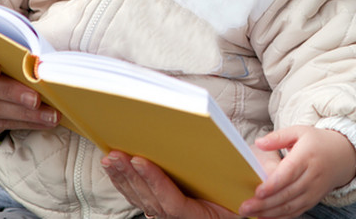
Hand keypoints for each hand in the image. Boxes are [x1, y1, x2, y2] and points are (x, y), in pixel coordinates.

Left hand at [102, 151, 239, 218]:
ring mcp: (168, 216)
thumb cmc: (244, 191)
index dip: (155, 182)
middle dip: (131, 176)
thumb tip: (210, 144)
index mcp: (202, 217)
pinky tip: (114, 168)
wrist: (242, 203)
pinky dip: (124, 182)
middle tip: (117, 155)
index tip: (141, 161)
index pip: (173, 203)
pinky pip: (138, 198)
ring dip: (123, 178)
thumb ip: (229, 171)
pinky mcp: (159, 208)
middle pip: (151, 200)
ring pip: (140, 199)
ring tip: (111, 158)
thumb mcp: (244, 183)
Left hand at [238, 126, 355, 218]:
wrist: (343, 156)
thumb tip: (259, 142)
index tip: (258, 191)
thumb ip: (278, 137)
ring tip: (250, 214)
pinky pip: (296, 212)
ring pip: (290, 205)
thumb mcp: (299, 132)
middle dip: (265, 203)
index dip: (274, 184)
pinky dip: (280, 217)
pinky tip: (263, 217)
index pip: (289, 173)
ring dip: (269, 212)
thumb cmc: (317, 142)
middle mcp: (312, 176)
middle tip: (244, 207)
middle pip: (287, 193)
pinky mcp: (313, 200)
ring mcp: (314, 190)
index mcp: (307, 156)